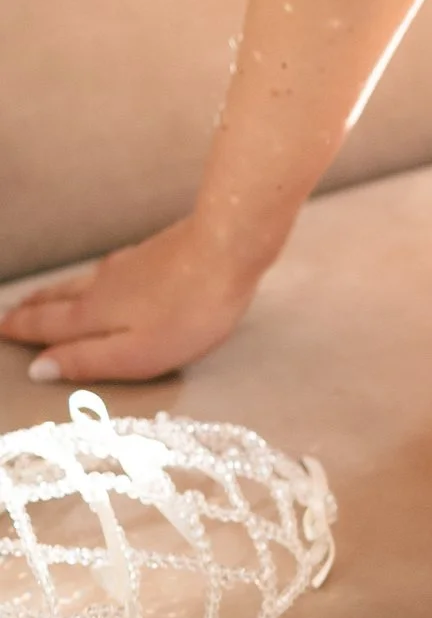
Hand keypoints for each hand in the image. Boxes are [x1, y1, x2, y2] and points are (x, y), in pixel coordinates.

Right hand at [1, 212, 266, 390]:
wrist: (225, 249)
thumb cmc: (189, 313)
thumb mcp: (137, 354)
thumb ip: (87, 361)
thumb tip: (38, 368)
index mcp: (94, 315)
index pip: (47, 326)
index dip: (21, 331)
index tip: (0, 330)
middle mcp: (102, 287)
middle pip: (56, 301)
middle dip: (30, 310)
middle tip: (8, 315)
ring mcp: (126, 267)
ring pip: (77, 283)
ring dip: (52, 294)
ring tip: (39, 298)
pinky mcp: (150, 256)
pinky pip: (102, 272)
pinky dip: (84, 281)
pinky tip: (96, 279)